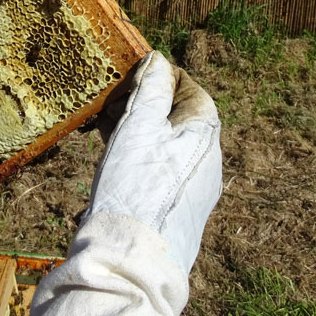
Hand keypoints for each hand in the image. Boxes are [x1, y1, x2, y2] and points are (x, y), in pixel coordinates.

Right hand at [84, 51, 221, 274]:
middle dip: (142, 104)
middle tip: (109, 106)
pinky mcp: (181, 206)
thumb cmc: (136, 185)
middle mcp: (210, 157)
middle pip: (176, 114)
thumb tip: (158, 59)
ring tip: (105, 130)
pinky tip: (115, 159)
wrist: (134, 257)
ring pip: (166, 142)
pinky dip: (140, 154)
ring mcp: (197, 185)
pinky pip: (163, 167)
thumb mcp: (138, 125)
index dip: (156, 76)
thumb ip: (150, 88)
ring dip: (138, 129)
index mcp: (205, 131)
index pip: (187, 86)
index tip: (128, 78)